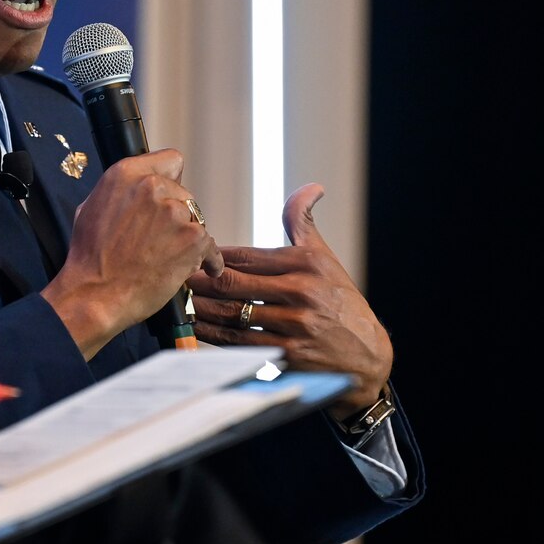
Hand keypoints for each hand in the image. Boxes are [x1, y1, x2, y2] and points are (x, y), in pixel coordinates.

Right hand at [43, 149, 220, 359]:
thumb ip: (121, 192)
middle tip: (161, 238)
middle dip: (176, 216)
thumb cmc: (90, 259)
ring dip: (187, 238)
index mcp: (126, 174)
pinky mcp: (193, 238)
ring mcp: (175, 212)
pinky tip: (201, 268)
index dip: (171, 180)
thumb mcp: (91, 208)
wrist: (96, 294)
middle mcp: (152, 187)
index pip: (170, 160)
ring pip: (196, 221)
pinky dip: (207, 260)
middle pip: (184, 195)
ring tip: (170, 257)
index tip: (170, 194)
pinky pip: (210, 246)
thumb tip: (137, 190)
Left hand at [186, 183, 392, 415]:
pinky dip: (214, 336)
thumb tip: (311, 187)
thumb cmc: (339, 301)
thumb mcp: (325, 259)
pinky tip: (198, 328)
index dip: (214, 255)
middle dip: (200, 280)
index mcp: (305, 264)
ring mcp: (294, 324)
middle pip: (233, 283)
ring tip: (183, 301)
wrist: (367, 356)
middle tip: (177, 275)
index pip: (246, 256)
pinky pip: (240, 343)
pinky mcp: (288, 354)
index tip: (193, 253)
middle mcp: (300, 291)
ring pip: (233, 314)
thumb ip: (304, 224)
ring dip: (202, 308)